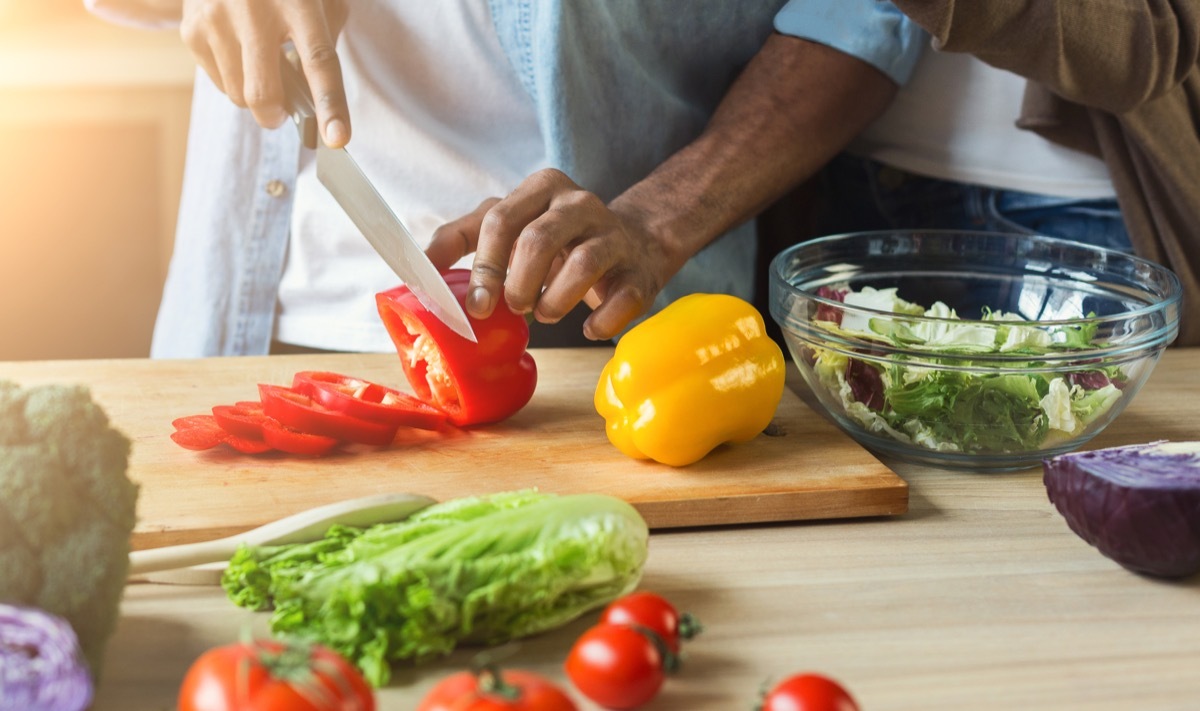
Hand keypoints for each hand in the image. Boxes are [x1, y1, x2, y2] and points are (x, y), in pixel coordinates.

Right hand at [180, 0, 350, 145]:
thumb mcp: (319, 1)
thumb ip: (325, 42)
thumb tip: (318, 100)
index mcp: (299, 3)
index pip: (319, 61)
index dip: (330, 104)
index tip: (337, 137)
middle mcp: (255, 10)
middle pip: (263, 93)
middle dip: (274, 116)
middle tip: (280, 114)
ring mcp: (218, 19)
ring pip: (238, 95)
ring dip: (254, 95)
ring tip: (259, 63)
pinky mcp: (192, 29)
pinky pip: (218, 83)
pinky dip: (233, 79)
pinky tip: (237, 49)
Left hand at [426, 169, 686, 341]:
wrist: (633, 244)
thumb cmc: (557, 240)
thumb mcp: (509, 225)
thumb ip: (463, 238)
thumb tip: (418, 269)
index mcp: (541, 188)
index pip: (500, 220)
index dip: (483, 267)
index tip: (475, 305)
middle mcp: (579, 203)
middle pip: (539, 240)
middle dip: (518, 284)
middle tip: (513, 308)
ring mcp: (614, 235)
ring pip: (583, 264)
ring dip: (555, 301)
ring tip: (545, 313)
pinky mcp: (640, 270)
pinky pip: (621, 298)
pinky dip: (599, 320)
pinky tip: (586, 327)